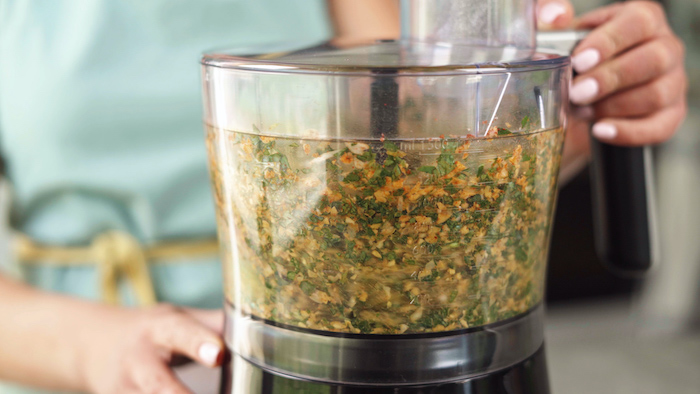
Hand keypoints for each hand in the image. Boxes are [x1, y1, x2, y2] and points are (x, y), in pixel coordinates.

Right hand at [81, 304, 223, 393]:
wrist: (92, 345)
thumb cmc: (152, 331)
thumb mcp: (179, 318)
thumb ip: (215, 325)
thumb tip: (260, 328)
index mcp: (160, 330)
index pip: (181, 333)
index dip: (199, 344)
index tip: (219, 355)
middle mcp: (138, 362)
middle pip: (159, 385)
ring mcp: (124, 391)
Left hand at [539, 0, 686, 146]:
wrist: (581, 94)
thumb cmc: (575, 58)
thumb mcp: (560, 34)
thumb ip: (552, 17)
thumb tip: (554, 16)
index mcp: (643, 19)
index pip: (639, 22)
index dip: (609, 42)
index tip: (579, 61)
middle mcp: (665, 47)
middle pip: (653, 59)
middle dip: (610, 79)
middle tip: (577, 93)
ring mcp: (673, 82)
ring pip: (656, 95)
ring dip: (613, 107)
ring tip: (581, 111)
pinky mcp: (670, 115)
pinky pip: (658, 127)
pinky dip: (627, 132)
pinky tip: (600, 131)